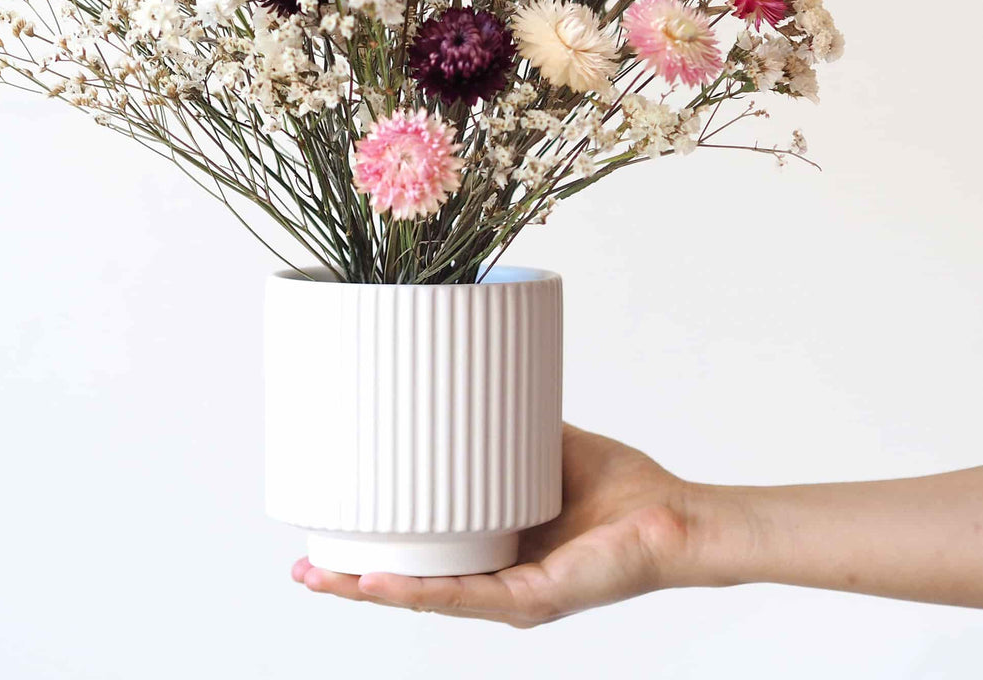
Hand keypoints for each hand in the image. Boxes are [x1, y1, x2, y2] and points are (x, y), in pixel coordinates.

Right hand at [292, 423, 715, 626]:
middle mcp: (497, 585)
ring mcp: (512, 598)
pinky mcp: (533, 600)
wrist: (679, 519)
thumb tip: (470, 382)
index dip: (373, 555)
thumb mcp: (549, 449)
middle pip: (410, 588)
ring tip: (321, 577)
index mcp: (495, 555)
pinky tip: (379, 586)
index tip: (325, 539)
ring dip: (368, 591)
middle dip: (353, 582)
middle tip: (302, 566)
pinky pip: (465, 597)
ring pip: (425, 599)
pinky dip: (417, 592)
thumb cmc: (625, 492)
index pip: (422, 561)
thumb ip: (510, 429)